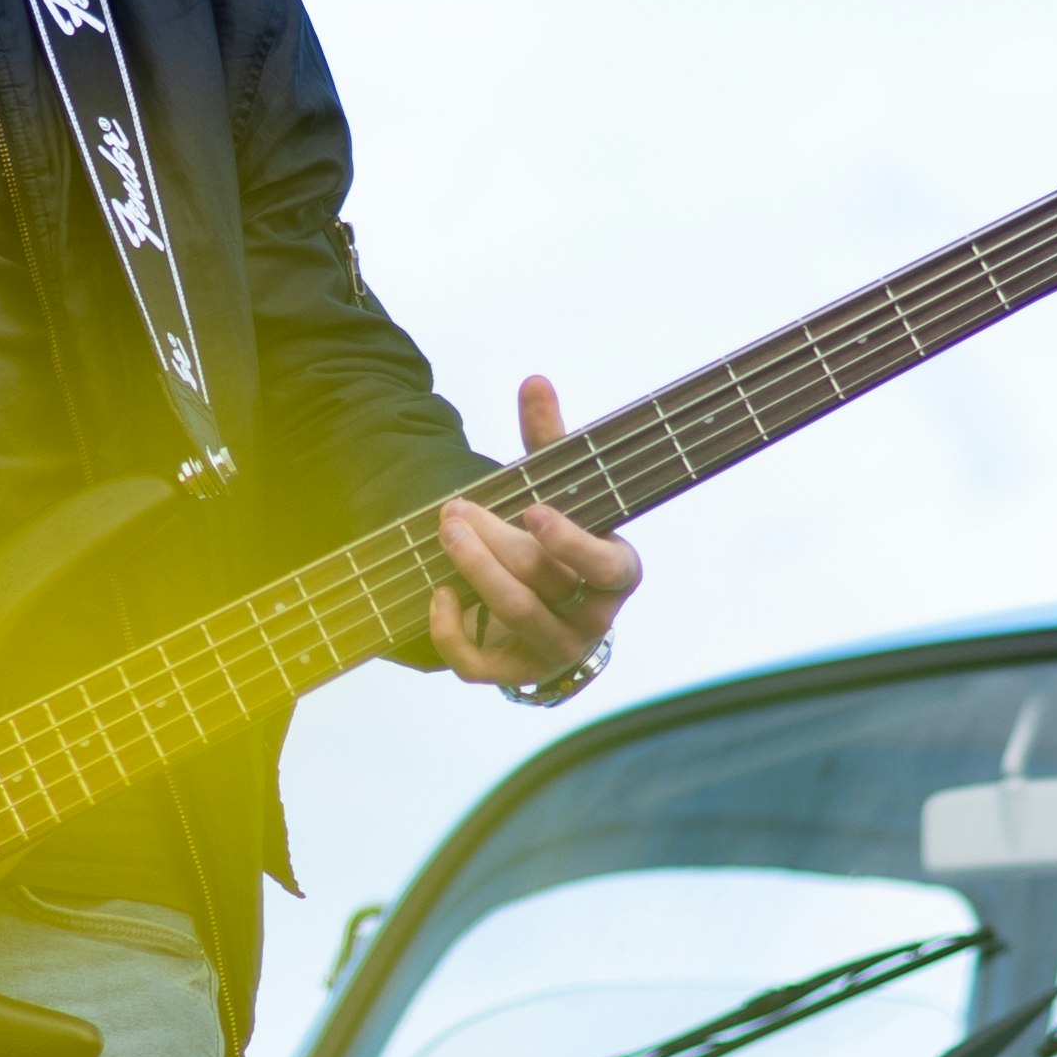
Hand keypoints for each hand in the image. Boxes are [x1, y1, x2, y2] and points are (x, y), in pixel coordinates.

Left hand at [433, 375, 643, 698]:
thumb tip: (534, 381)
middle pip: (544, 581)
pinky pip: (479, 664)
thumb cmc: (560, 544)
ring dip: (475, 570)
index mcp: (616, 574)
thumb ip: (550, 442)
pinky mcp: (514, 675)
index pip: (607, 567)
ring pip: (514, 615)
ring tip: (447, 531)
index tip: (534, 512)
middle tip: (456, 508)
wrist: (557, 615)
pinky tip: (439, 593)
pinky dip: (453, 630)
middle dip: (494, 541)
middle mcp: (592, 619)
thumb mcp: (563, 493)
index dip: (572, 543)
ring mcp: (554, 651)